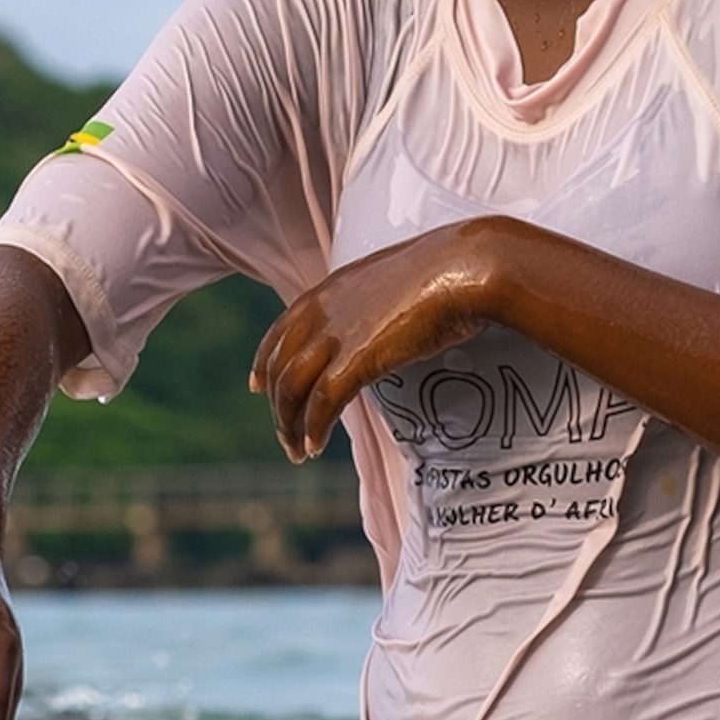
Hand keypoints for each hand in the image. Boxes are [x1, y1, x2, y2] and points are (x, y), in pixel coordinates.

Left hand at [251, 223, 500, 458]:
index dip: (263, 363)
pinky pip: (322, 404)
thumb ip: (371, 304)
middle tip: (285, 436)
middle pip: (280, 368)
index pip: (279, 333)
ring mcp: (336, 336)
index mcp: (327, 291)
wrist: (463, 267)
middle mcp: (321, 313)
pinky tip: (316, 446)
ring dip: (290, 426)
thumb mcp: (391, 282)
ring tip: (299, 451)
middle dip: (277, 407)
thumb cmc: (444, 272)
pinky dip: (313, 429)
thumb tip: (381, 324)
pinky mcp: (356, 360)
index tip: (257, 386)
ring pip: (292, 390)